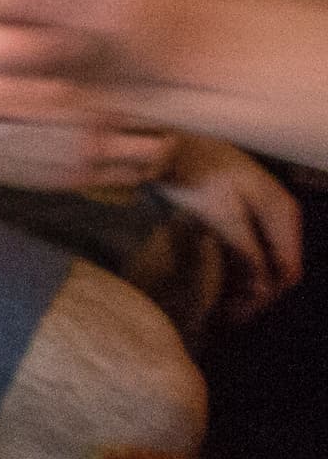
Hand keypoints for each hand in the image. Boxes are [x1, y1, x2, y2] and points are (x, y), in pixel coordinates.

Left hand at [151, 133, 304, 323]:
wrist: (169, 141)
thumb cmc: (197, 174)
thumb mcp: (224, 217)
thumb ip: (248, 253)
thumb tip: (265, 289)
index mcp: (284, 214)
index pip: (288, 269)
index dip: (265, 297)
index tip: (237, 316)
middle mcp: (280, 215)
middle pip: (277, 267)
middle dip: (255, 294)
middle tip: (225, 317)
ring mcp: (260, 213)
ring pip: (261, 260)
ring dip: (244, 284)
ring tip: (219, 307)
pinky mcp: (239, 213)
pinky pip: (246, 248)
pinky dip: (234, 266)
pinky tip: (216, 282)